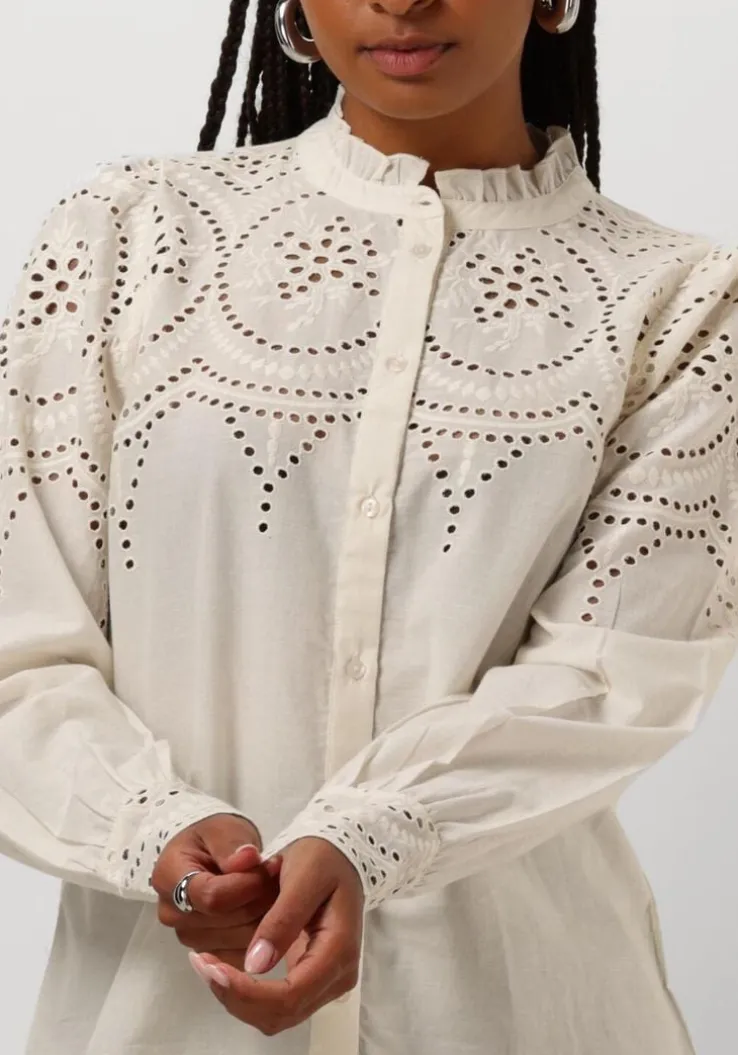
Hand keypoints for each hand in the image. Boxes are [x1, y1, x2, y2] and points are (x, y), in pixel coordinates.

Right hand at [153, 814, 281, 970]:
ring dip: (264, 916)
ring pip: (238, 939)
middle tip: (280, 877)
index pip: (212, 896)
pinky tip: (268, 910)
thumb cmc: (212, 837)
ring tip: (274, 889)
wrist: (206, 854)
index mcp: (168, 879)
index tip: (272, 866)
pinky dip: (260, 934)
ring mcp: (188, 936)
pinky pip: (242, 953)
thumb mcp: (221, 828)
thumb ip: (232, 844)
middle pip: (226, 920)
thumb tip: (246, 859)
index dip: (248, 884)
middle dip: (260, 898)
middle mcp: (172, 914)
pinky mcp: (207, 951)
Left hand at [188, 837, 364, 1035]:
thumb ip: (282, 919)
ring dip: (237, 998)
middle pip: (282, 1013)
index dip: (247, 992)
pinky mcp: (311, 980)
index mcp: (339, 950)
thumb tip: (256, 966)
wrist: (338, 856)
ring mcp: (326, 982)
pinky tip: (222, 967)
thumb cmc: (323, 858)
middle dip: (236, 997)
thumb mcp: (303, 874)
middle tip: (200, 963)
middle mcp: (338, 976)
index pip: (290, 995)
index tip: (211, 966)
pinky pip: (276, 1003)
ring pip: (276, 1016)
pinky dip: (245, 993)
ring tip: (206, 964)